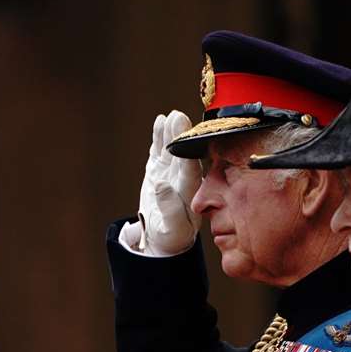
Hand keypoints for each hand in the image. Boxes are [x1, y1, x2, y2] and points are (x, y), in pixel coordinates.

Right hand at [121, 110, 200, 255]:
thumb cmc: (172, 235)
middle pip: (183, 154)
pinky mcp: (160, 169)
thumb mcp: (172, 228)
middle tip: (179, 117)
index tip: (185, 141)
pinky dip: (159, 136)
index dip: (187, 155)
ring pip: (172, 148)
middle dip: (181, 136)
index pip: (191, 170)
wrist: (164, 236)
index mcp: (191, 192)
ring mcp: (171, 171)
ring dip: (171, 132)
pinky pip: (160, 150)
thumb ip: (169, 207)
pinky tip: (160, 121)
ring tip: (170, 116)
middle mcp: (184, 178)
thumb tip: (162, 184)